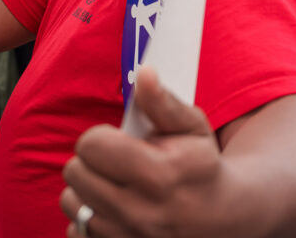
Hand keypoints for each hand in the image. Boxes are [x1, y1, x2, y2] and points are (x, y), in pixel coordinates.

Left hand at [59, 66, 223, 236]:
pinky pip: (75, 231)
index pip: (91, 145)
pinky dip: (88, 219)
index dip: (101, 137)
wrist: (224, 219)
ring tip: (114, 186)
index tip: (119, 142)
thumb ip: (162, 102)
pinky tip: (113, 211)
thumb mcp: (191, 128)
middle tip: (116, 163)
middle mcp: (140, 213)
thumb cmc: (202, 167)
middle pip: (74, 172)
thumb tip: (143, 72)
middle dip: (92, 162)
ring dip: (86, 190)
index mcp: (158, 175)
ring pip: (70, 202)